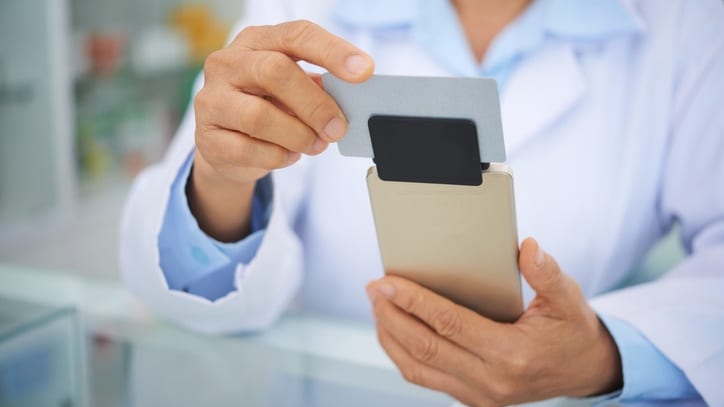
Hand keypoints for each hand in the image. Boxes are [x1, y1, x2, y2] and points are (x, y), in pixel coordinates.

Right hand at [188, 20, 373, 240]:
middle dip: (315, 104)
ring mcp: (212, 99)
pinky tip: (289, 155)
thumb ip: (317, 88)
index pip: (296, 35)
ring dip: (297, 135)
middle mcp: (228, 63)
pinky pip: (247, 149)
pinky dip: (277, 156)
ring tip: (316, 145)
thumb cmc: (267, 108)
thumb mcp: (293, 90)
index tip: (364, 71)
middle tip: (338, 128)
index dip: (333, 51)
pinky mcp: (207, 137)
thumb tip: (349, 99)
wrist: (227, 147)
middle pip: (275, 72)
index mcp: (256, 41)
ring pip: (259, 115)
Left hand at [366, 238, 622, 406]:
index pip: (449, 325)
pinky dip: (403, 354)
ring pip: (417, 368)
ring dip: (390, 336)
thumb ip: (548, 273)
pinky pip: (426, 378)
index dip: (414, 302)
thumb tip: (528, 247)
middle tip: (373, 289)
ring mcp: (479, 396)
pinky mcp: (471, 399)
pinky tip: (393, 331)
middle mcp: (491, 381)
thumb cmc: (572, 330)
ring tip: (377, 306)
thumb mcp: (569, 299)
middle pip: (424, 347)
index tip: (387, 282)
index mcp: (512, 354)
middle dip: (392, 316)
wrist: (585, 371)